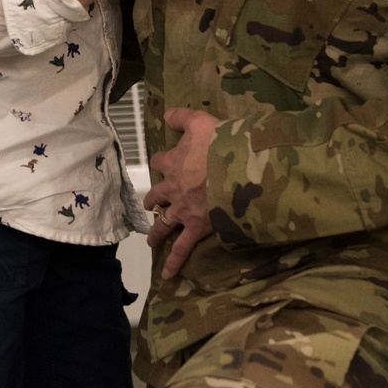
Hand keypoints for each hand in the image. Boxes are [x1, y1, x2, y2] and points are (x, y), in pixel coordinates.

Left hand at [144, 107, 220, 278]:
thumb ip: (182, 117)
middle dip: (154, 200)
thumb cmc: (221, 143)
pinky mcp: (196, 228)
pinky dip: (174, 262)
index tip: (164, 161)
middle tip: (152, 205)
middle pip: (157, 195)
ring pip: (164, 223)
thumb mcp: (201, 121)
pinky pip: (182, 248)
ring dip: (157, 232)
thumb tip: (166, 113)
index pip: (161, 160)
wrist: (236, 170)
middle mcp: (174, 188)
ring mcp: (183, 210)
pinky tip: (167, 274)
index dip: (162, 160)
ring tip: (152, 240)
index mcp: (175, 162)